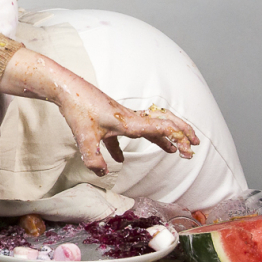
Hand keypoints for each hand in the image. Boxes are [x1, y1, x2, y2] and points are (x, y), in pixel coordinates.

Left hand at [56, 88, 198, 176]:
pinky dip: (126, 146)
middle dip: (180, 133)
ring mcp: (120, 117)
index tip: (189, 149)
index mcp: (129, 122)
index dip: (178, 138)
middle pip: (162, 123)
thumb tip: (103, 173)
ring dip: (161, 138)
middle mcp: (129, 118)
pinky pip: (124, 133)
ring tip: (171, 150)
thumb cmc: (78, 109)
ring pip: (147, 128)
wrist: (66, 88)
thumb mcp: (85, 138)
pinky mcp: (109, 118)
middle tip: (194, 144)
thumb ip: (94, 158)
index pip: (162, 129)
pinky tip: (119, 159)